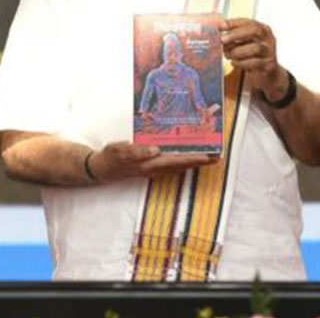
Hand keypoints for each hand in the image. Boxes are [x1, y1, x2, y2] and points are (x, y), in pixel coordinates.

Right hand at [87, 139, 215, 182]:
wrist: (102, 169)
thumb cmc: (111, 157)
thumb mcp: (120, 150)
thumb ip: (136, 151)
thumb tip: (155, 151)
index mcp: (149, 163)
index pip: (176, 160)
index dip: (192, 158)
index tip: (208, 156)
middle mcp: (155, 168)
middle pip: (181, 165)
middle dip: (199, 161)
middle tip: (217, 157)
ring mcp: (154, 170)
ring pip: (178, 167)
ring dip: (194, 163)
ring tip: (209, 158)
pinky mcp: (151, 168)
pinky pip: (172, 167)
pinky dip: (183, 163)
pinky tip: (188, 160)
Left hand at [219, 17, 287, 99]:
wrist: (268, 75)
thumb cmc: (253, 56)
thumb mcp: (245, 43)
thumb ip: (234, 36)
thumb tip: (218, 30)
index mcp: (263, 29)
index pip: (248, 22)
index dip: (234, 23)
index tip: (221, 25)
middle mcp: (269, 38)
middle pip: (255, 31)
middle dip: (236, 34)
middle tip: (222, 39)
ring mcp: (270, 52)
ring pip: (255, 48)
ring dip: (238, 51)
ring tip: (227, 54)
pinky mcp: (269, 65)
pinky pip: (254, 63)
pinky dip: (241, 63)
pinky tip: (233, 63)